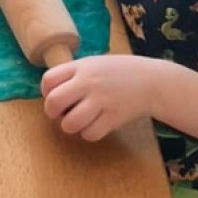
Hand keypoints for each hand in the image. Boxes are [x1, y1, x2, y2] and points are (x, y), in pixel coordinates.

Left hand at [42, 54, 161, 140]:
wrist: (151, 81)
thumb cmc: (119, 72)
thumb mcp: (93, 63)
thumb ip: (73, 74)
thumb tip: (50, 91)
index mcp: (81, 67)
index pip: (48, 79)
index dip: (45, 91)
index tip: (53, 95)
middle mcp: (88, 83)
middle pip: (53, 102)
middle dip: (52, 111)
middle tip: (60, 113)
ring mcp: (101, 101)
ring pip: (70, 123)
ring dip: (69, 126)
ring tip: (77, 121)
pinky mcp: (113, 117)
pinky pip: (90, 134)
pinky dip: (88, 133)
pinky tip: (94, 126)